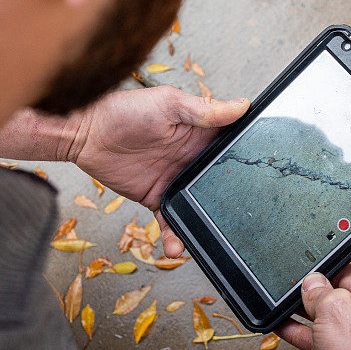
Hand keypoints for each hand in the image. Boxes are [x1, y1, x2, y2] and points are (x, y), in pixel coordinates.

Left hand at [68, 85, 248, 256]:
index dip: (248, 157)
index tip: (265, 172)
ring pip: (200, 204)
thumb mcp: (169, 104)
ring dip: (207, 220)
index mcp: (200, 133)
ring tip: (213, 237)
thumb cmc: (125, 109)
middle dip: (232, 198)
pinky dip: (177, 235)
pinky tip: (178, 245)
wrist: (85, 133)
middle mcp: (192, 157)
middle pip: (220, 181)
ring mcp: (176, 179)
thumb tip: (243, 106)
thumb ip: (205, 110)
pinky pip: (172, 219)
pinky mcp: (157, 197)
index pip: (232, 146)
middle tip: (243, 214)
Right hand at [276, 227, 350, 349]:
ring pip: (335, 306)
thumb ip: (320, 292)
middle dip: (325, 275)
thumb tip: (311, 285)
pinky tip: (283, 326)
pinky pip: (325, 332)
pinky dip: (305, 328)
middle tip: (303, 277)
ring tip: (288, 300)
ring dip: (310, 304)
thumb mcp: (337, 315)